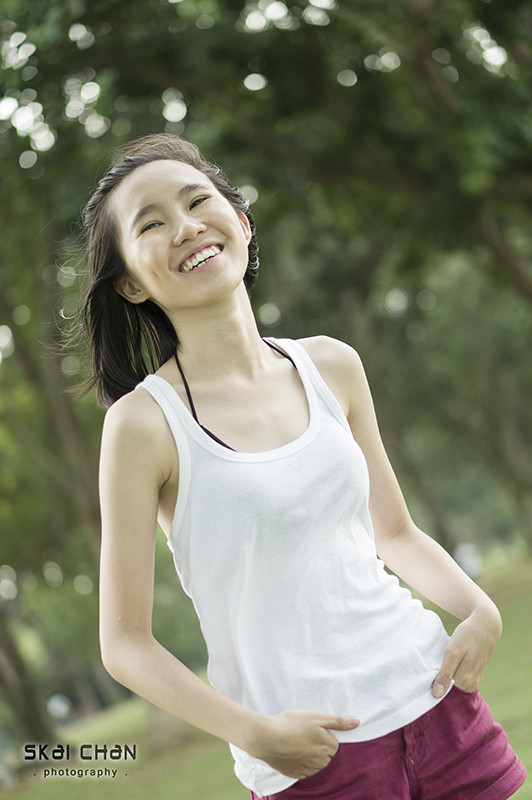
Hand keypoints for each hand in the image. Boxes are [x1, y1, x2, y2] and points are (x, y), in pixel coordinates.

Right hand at [244, 709, 358, 778]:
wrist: (267, 738)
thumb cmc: (292, 724)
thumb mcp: (317, 716)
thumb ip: (338, 721)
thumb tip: (357, 722)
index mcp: (328, 747)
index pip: (334, 743)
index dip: (324, 734)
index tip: (313, 728)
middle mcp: (321, 762)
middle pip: (326, 755)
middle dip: (318, 745)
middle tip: (304, 733)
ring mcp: (308, 770)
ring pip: (315, 763)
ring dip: (310, 755)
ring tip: (297, 741)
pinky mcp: (296, 774)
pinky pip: (303, 770)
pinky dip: (300, 762)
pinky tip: (291, 751)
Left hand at [432, 602, 501, 696]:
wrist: (485, 624)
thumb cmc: (467, 636)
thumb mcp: (453, 652)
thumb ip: (445, 673)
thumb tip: (437, 694)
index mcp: (464, 681)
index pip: (444, 694)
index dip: (433, 689)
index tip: (421, 685)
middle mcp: (471, 683)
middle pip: (450, 690)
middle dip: (438, 685)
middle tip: (424, 676)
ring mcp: (475, 678)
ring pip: (455, 685)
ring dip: (444, 680)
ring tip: (432, 671)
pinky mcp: (475, 672)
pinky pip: (460, 678)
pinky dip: (452, 675)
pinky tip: (444, 667)